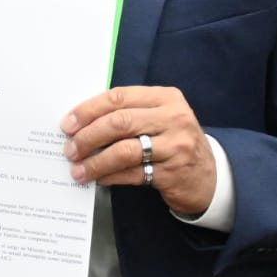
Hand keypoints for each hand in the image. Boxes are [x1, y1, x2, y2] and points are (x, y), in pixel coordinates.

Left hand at [61, 85, 215, 216]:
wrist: (208, 176)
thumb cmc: (172, 142)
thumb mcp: (157, 118)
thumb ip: (127, 113)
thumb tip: (79, 123)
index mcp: (165, 97)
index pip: (118, 97)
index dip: (88, 110)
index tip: (67, 124)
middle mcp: (173, 118)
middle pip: (119, 123)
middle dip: (88, 137)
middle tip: (70, 149)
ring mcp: (176, 146)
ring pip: (124, 150)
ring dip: (95, 161)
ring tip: (78, 170)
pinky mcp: (174, 172)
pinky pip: (133, 173)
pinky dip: (110, 176)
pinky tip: (99, 178)